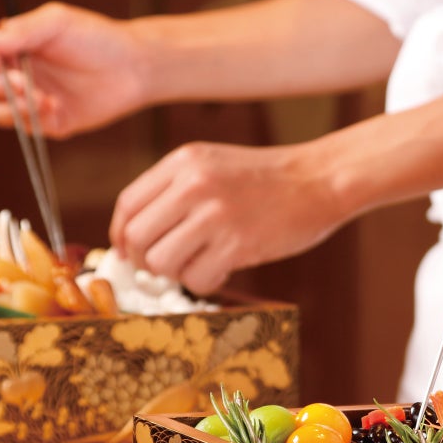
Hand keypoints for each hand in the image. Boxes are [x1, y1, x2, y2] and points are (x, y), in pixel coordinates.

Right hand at [0, 1, 148, 137]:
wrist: (133, 68)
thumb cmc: (96, 38)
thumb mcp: (57, 22)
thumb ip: (20, 30)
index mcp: (11, 43)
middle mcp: (14, 71)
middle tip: (23, 84)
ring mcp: (29, 99)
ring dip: (14, 108)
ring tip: (45, 99)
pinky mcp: (47, 122)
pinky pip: (25, 129)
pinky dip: (34, 121)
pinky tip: (56, 108)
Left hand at [108, 141, 340, 293]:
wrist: (320, 179)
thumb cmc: (268, 179)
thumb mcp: (214, 164)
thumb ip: (175, 190)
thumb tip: (136, 236)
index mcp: (183, 161)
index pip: (128, 205)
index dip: (122, 236)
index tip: (130, 252)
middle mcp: (193, 184)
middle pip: (137, 237)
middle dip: (146, 260)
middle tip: (166, 265)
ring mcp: (215, 214)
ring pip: (161, 262)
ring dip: (176, 273)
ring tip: (200, 263)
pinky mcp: (237, 243)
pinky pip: (196, 278)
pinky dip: (205, 281)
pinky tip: (222, 268)